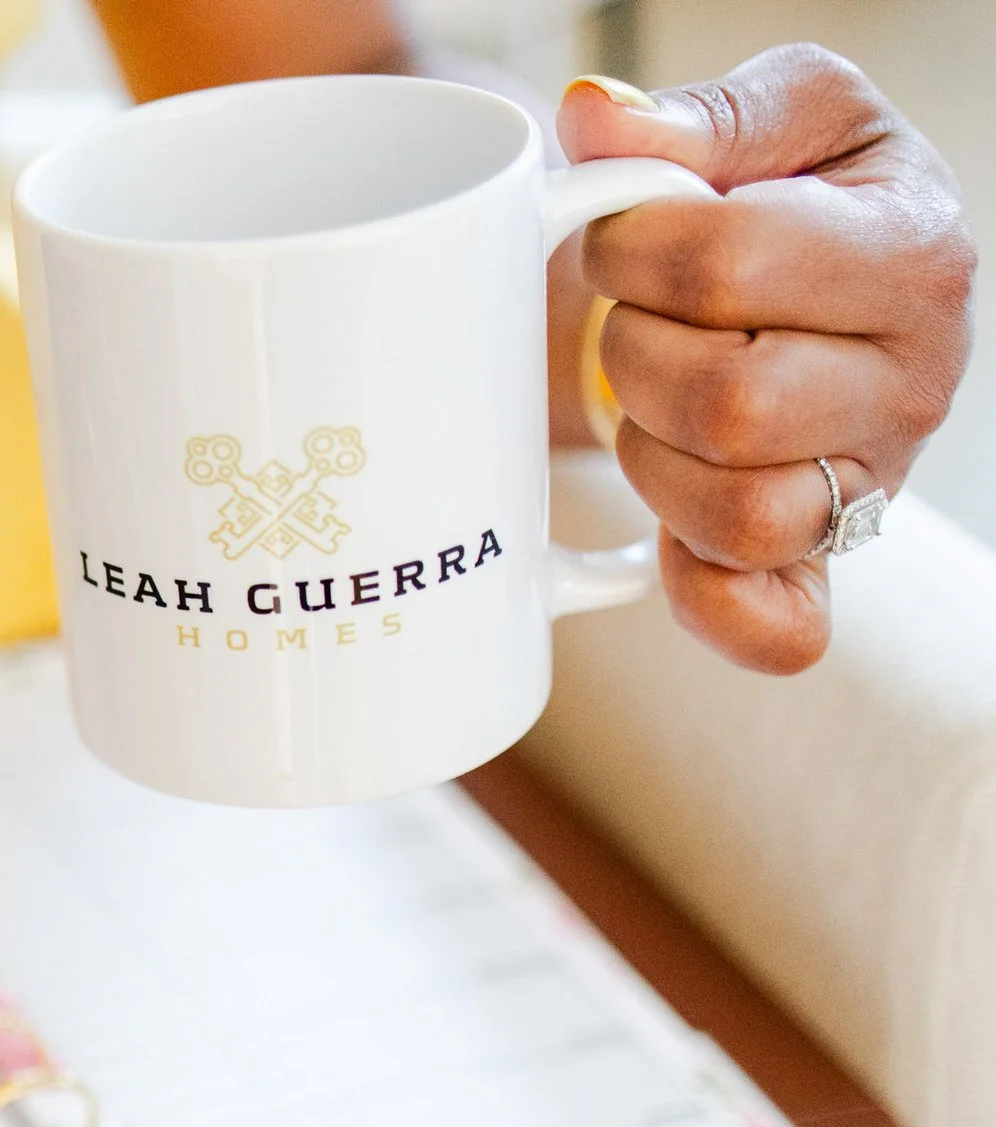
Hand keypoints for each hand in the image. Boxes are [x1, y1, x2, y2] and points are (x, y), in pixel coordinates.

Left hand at [560, 47, 975, 672]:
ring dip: (653, 459)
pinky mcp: (825, 559)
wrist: (819, 284)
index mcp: (911, 254)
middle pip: (730, 405)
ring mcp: (874, 483)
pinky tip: (664, 546)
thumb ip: (694, 116)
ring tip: (656, 399)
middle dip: (635, 358)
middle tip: (632, 324)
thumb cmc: (795, 193)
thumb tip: (597, 122)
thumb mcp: (773, 118)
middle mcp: (915, 381)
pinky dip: (704, 599)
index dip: (632, 251)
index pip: (726, 266)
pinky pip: (773, 625)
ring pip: (740, 515)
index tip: (621, 238)